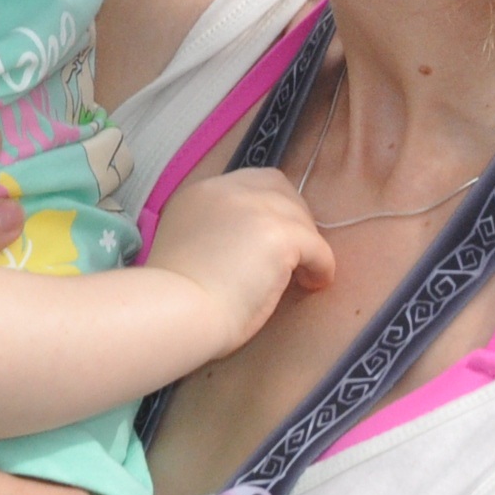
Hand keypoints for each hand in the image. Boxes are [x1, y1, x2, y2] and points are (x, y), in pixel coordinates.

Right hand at [146, 167, 334, 353]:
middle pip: (278, 187)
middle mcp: (225, 190)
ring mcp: (253, 208)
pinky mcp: (278, 233)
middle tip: (295, 252)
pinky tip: (314, 283)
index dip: (267, 206)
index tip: (270, 236)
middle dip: (291, 215)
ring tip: (305, 273)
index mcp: (199, 194)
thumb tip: (245, 249)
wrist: (178, 312)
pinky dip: (320, 265)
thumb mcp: (187, 248)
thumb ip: (212, 235)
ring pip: (298, 215)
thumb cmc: (174, 298)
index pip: (248, 182)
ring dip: (306, 242)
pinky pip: (316, 245)